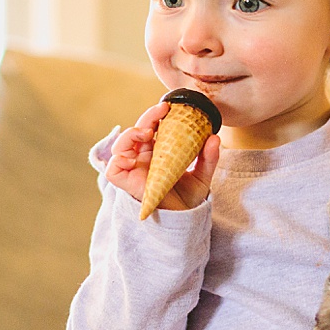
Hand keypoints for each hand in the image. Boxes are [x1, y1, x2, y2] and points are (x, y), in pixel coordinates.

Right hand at [103, 101, 220, 212]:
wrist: (185, 222)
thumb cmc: (189, 199)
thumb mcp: (203, 176)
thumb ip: (208, 158)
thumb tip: (215, 138)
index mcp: (157, 154)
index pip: (151, 129)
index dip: (155, 116)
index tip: (169, 107)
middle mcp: (143, 159)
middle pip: (137, 132)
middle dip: (147, 118)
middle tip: (162, 110)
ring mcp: (132, 170)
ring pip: (121, 146)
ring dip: (131, 134)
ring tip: (148, 133)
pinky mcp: (126, 183)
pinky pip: (114, 169)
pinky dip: (119, 159)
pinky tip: (133, 156)